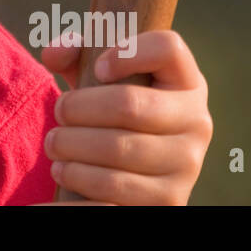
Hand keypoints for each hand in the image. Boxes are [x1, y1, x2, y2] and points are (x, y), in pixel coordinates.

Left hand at [33, 29, 212, 204]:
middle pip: (129, 104)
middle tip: (58, 112)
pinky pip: (114, 194)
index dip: (127, 52)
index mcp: (185, 81)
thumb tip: (54, 54)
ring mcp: (187, 166)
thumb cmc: (113, 108)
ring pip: (118, 151)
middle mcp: (196, 122)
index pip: (168, 48)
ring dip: (72, 148)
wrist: (138, 170)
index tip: (98, 68)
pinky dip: (78, 184)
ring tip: (55, 146)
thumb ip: (75, 52)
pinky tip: (64, 173)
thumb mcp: (99, 75)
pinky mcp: (169, 202)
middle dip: (78, 108)